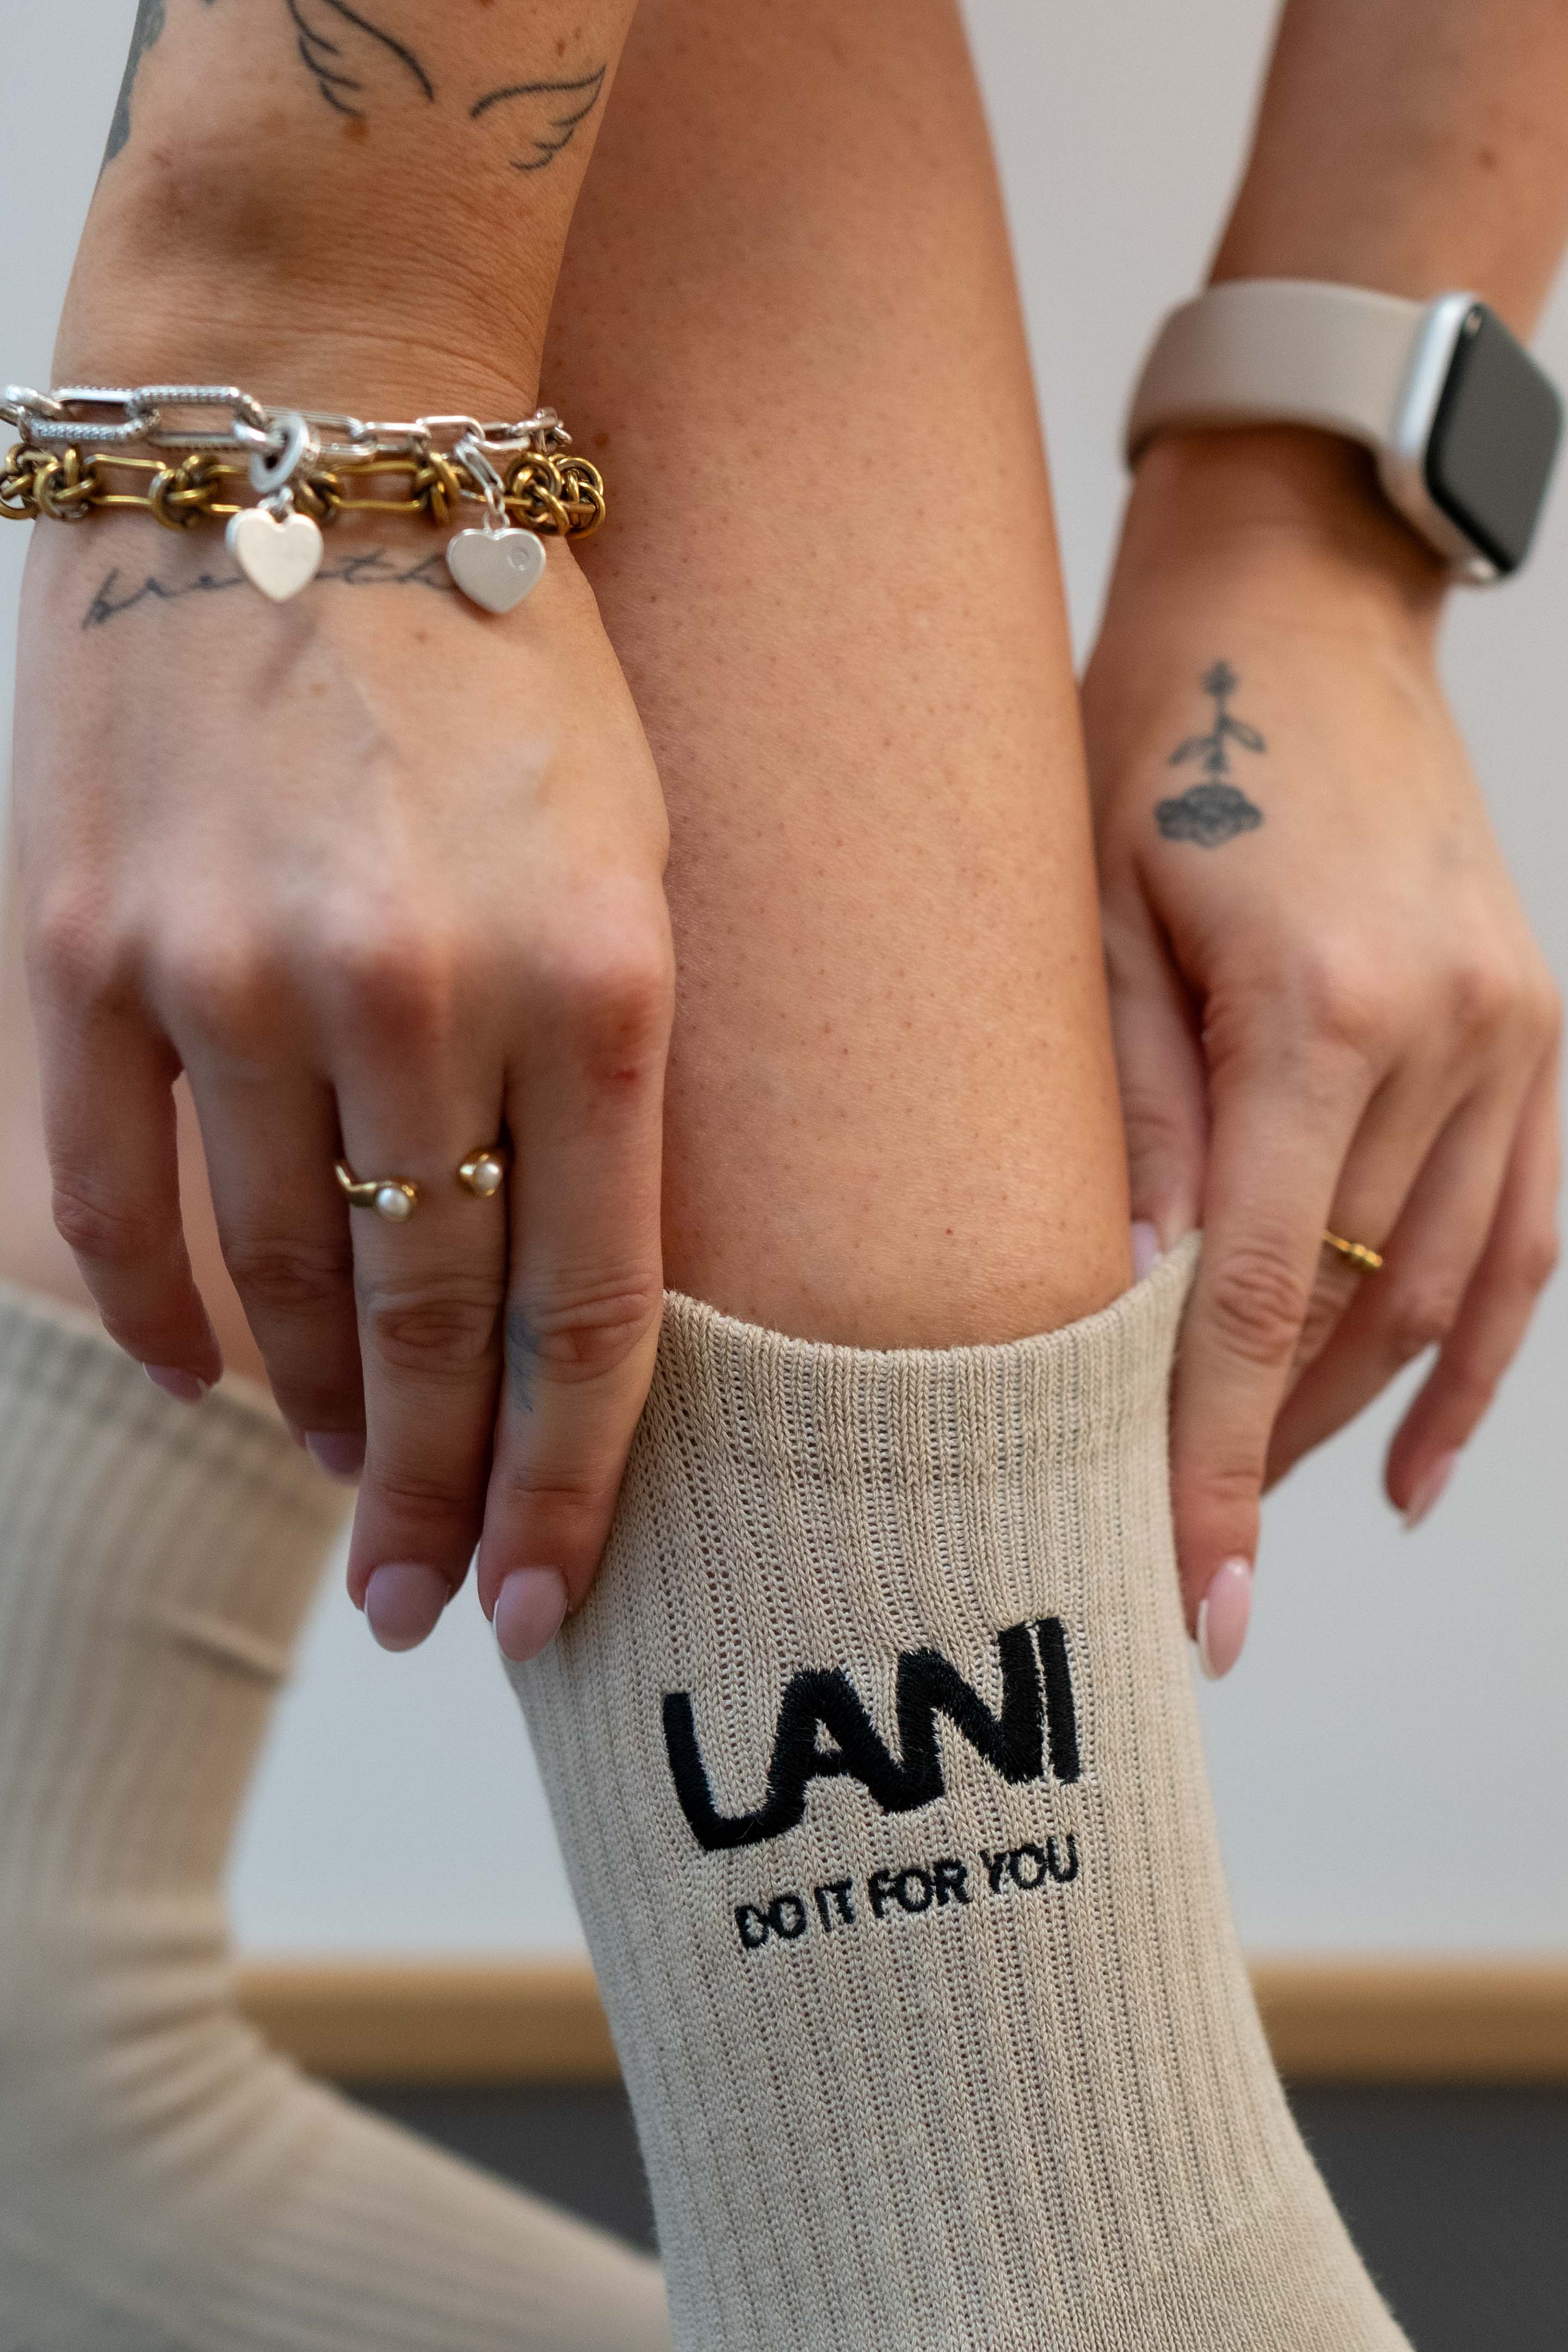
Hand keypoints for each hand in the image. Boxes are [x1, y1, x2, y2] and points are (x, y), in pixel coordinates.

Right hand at [13, 503, 672, 1661]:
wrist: (312, 449)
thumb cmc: (516, 670)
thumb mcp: (638, 862)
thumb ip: (605, 1081)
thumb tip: (553, 1299)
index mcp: (599, 978)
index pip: (590, 1309)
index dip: (565, 1482)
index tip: (537, 1596)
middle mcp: (417, 989)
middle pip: (430, 1326)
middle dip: (432, 1493)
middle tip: (425, 1605)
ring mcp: (230, 970)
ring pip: (276, 1282)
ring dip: (315, 1414)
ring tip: (346, 1488)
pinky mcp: (86, 943)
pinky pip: (110, 1197)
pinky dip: (164, 1313)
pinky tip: (208, 1377)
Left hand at [1083, 429, 1560, 1672]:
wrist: (1293, 602)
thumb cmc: (1152, 742)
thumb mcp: (1091, 917)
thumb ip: (1126, 1118)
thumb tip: (1137, 1305)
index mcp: (1323, 1009)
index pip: (1262, 1299)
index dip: (1218, 1462)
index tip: (1188, 1590)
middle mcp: (1449, 1034)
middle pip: (1354, 1314)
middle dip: (1265, 1458)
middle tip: (1181, 1574)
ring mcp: (1515, 1033)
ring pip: (1440, 1292)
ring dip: (1347, 1416)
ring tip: (1254, 1508)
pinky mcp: (1534, 1029)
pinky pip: (1528, 1235)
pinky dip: (1479, 1359)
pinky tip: (1423, 1469)